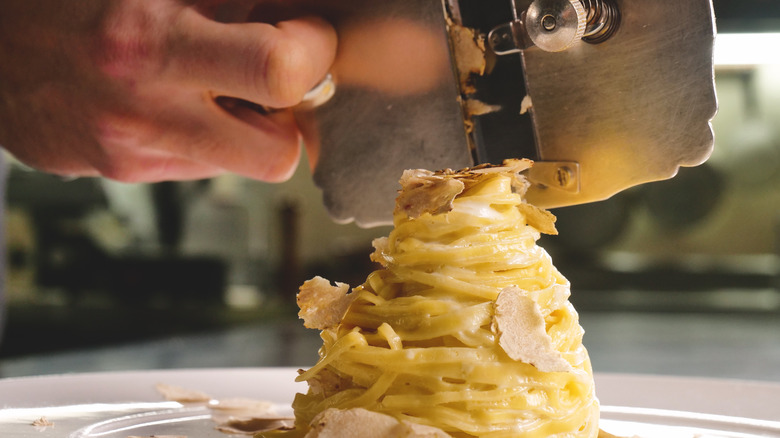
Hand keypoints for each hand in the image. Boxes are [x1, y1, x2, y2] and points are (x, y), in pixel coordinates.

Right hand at [0, 0, 336, 181]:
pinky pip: (206, 165)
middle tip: (287, 71)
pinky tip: (180, 104)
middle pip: (279, 133)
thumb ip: (223, 1)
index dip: (314, 46)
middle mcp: (144, 90)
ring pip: (255, 162)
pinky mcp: (124, 168)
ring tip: (227, 87)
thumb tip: (287, 13)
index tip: (309, 32)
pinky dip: (211, 137)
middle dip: (299, 102)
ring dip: (259, 128)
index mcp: (153, 28)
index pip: (280, 65)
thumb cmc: (71, 0)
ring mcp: (134, 139)